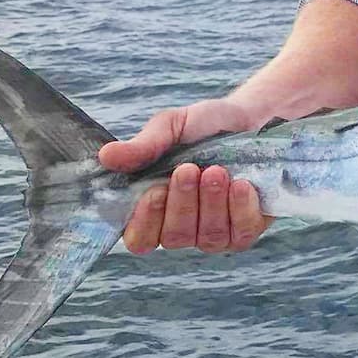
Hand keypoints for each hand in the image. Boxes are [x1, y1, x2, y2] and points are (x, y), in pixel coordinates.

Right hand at [98, 99, 273, 254]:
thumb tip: (106, 156)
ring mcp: (214, 233)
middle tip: (190, 168)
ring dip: (211, 203)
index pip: (138, 239)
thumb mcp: (171, 127)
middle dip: (183, 202)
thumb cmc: (203, 127)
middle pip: (174, 238)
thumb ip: (143, 146)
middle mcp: (181, 228)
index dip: (144, 221)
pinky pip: (241, 234)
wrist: (251, 119)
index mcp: (153, 209)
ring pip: (208, 237)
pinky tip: (241, 184)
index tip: (155, 191)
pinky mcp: (245, 230)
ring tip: (216, 170)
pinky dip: (240, 209)